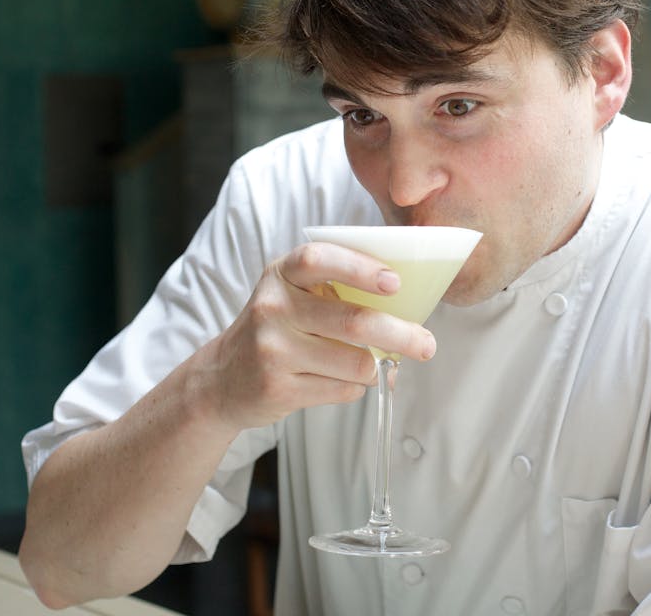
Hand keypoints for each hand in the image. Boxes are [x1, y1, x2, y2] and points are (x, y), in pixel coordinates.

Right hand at [201, 241, 437, 430]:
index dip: (360, 268)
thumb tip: (408, 302)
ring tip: (383, 363)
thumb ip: (337, 289)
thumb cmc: (278, 329)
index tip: (395, 282)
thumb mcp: (294, 295)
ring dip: (379, 366)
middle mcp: (272, 308)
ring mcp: (271, 350)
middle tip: (427, 343)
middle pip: (352, 321)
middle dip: (400, 334)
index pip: (319, 260)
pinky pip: (342, 390)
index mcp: (281, 274)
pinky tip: (350, 380)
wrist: (223, 379)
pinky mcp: (277, 388)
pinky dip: (358, 386)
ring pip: (354, 363)